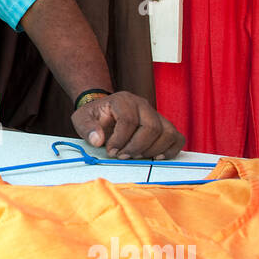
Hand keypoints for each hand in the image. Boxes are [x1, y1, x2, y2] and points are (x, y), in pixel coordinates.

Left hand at [70, 91, 184, 159]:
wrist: (106, 111)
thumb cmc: (95, 116)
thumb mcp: (82, 118)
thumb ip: (87, 128)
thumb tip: (98, 140)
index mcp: (123, 100)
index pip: (129, 120)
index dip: (120, 140)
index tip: (111, 152)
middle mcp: (143, 105)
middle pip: (151, 127)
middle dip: (136, 147)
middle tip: (123, 157)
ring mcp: (156, 115)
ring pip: (167, 133)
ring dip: (152, 150)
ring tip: (136, 157)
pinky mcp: (164, 126)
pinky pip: (177, 138)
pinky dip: (170, 150)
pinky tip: (156, 158)